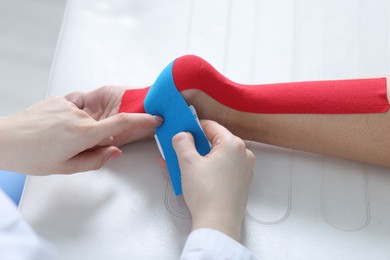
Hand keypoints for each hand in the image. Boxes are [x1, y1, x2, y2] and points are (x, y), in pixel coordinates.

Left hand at [0, 96, 161, 174]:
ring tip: (58, 138)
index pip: (122, 123)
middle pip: (102, 125)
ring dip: (80, 128)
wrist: (4, 140)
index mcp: (84, 134)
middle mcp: (79, 116)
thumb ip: (96, 160)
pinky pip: (76, 107)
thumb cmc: (32, 157)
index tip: (156, 117)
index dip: (142, 120)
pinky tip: (56, 126)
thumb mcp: (67, 168)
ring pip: (87, 118)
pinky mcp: (59, 99)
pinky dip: (72, 117)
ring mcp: (68, 105)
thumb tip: (116, 151)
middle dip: (95, 137)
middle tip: (73, 148)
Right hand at [171, 120, 253, 240]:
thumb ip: (182, 142)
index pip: (209, 126)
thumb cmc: (206, 192)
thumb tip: (183, 134)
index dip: (192, 127)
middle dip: (192, 146)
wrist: (218, 224)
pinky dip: (206, 169)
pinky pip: (221, 169)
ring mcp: (243, 169)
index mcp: (233, 144)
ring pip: (215, 157)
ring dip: (196, 159)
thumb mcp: (188, 162)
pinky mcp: (240, 183)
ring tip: (176, 164)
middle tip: (176, 150)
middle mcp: (243, 154)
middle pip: (213, 142)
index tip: (179, 131)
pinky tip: (189, 175)